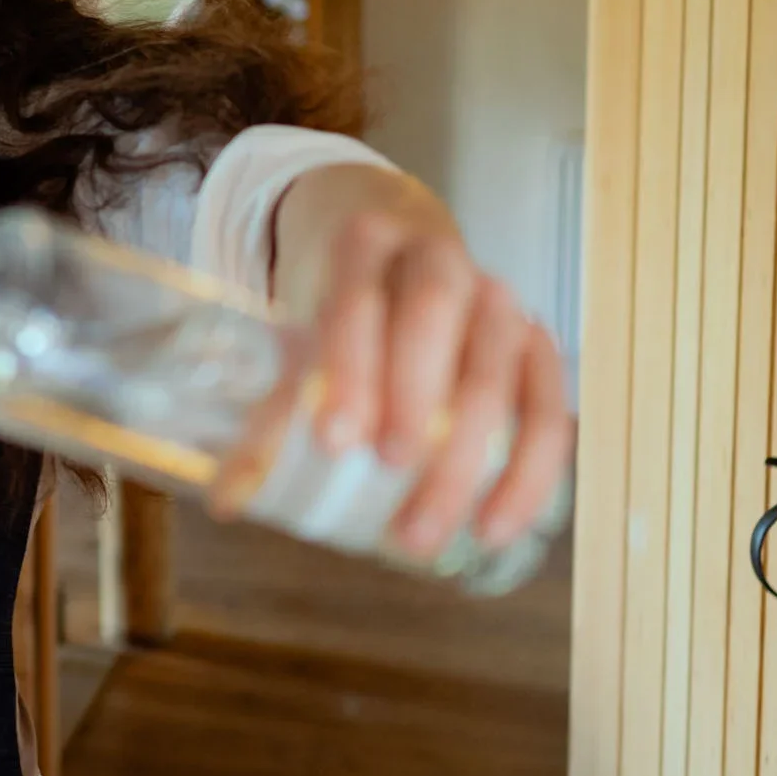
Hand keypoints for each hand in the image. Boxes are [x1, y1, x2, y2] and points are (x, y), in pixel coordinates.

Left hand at [243, 198, 571, 559]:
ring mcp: (497, 301)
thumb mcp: (301, 340)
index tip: (335, 441)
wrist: (401, 263)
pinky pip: (549, 411)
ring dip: (467, 459)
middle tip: (390, 471)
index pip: (359, 299)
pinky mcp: (538, 347)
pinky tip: (494, 525)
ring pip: (498, 372)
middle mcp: (440, 259)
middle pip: (434, 318)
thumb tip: (227, 502)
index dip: (351, 369)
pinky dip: (528, 474)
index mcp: (366, 244)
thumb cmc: (345, 315)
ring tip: (425, 531)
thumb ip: (271, 415)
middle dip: (415, 400)